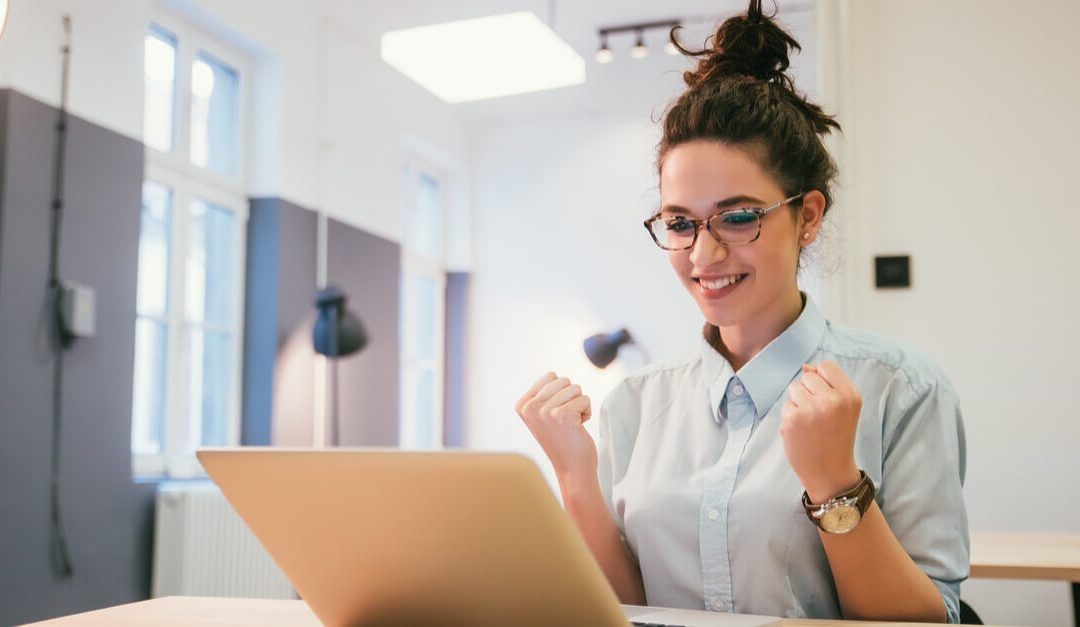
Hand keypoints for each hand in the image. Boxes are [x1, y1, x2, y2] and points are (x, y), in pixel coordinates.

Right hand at [515, 372, 596, 481]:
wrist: (572, 469)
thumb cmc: (561, 440)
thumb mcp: (542, 416)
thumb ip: (543, 395)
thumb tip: (553, 376)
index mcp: (522, 405)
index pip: (550, 376)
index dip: (560, 392)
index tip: (556, 414)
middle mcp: (531, 407)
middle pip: (563, 380)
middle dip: (571, 397)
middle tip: (565, 420)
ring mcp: (546, 411)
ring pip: (575, 388)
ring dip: (579, 405)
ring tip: (571, 424)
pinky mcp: (564, 415)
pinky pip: (585, 399)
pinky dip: (587, 412)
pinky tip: (578, 428)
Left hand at [780, 361, 861, 502]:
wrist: (830, 472)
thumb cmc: (836, 438)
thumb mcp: (843, 408)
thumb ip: (829, 384)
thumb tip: (805, 366)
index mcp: (850, 395)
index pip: (826, 366)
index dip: (821, 379)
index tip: (825, 397)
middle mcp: (832, 400)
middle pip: (807, 377)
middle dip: (809, 392)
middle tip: (818, 416)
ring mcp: (811, 409)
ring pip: (794, 389)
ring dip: (798, 403)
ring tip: (810, 423)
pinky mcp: (793, 418)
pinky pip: (786, 405)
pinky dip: (790, 417)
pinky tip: (801, 431)